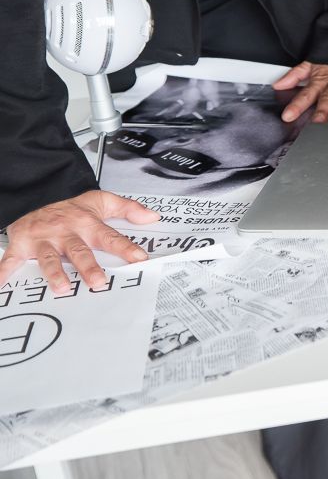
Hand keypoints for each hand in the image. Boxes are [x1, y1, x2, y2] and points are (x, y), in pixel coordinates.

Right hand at [1, 191, 159, 292]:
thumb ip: (128, 209)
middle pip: (79, 251)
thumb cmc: (71, 207)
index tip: (139, 259)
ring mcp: (43, 239)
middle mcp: (65, 232)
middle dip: (88, 267)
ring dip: (54, 273)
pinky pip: (11, 260)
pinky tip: (1, 285)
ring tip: (62, 288)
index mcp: (87, 223)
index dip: (125, 248)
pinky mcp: (22, 244)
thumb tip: (153, 216)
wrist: (36, 196)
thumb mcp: (101, 201)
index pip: (110, 237)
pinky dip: (3, 272)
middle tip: (98, 282)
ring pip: (48, 258)